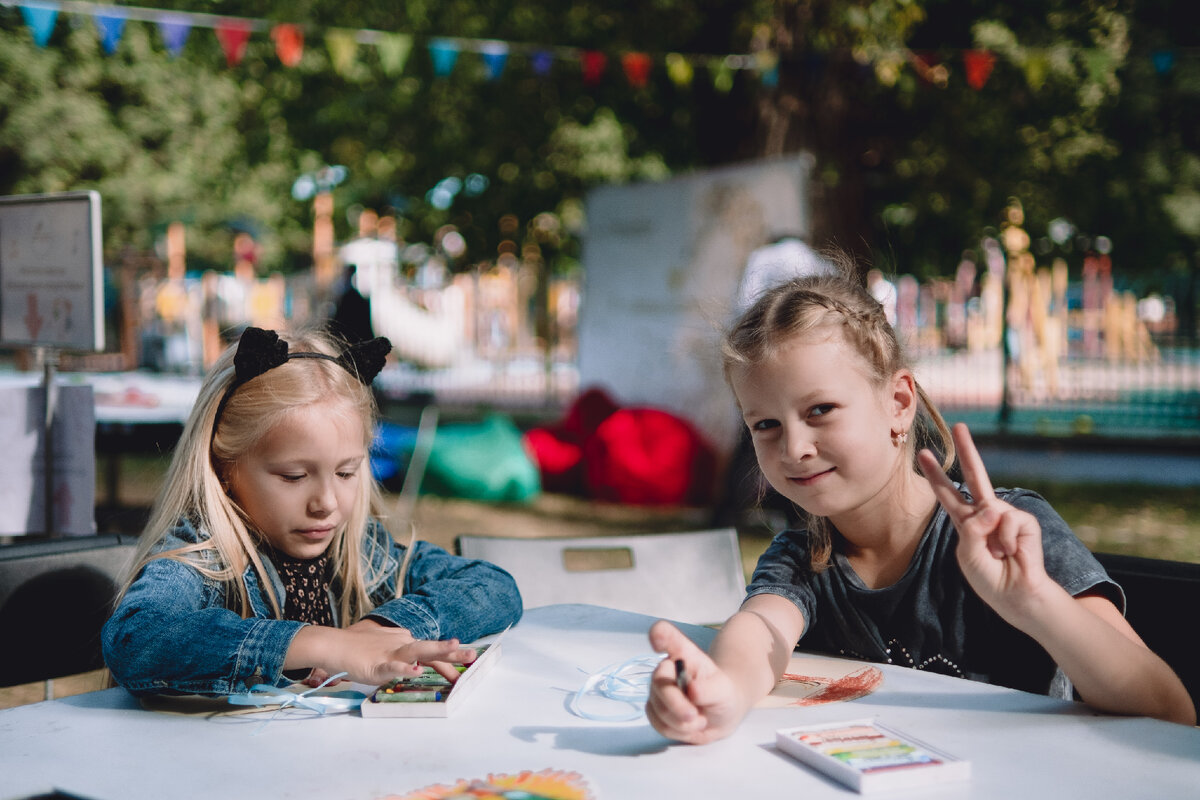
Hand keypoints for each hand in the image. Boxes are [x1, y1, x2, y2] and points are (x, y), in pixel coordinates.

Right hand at [344, 618, 476, 682]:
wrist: (335, 645)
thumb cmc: (359, 649)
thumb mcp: (385, 652)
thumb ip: (402, 659)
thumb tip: (417, 666)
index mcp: (404, 643)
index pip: (431, 652)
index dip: (449, 661)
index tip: (464, 669)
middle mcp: (401, 645)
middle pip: (430, 649)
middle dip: (453, 653)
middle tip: (473, 655)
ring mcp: (390, 653)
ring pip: (416, 651)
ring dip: (436, 649)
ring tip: (453, 646)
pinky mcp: (377, 664)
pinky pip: (392, 666)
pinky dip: (404, 669)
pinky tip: (416, 671)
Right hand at [644, 620, 749, 744]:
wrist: (720, 715)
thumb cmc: (723, 695)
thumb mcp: (724, 690)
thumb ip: (709, 690)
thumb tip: (691, 690)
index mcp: (683, 653)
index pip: (663, 634)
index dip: (658, 635)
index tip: (657, 643)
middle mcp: (665, 669)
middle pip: (658, 683)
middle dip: (676, 704)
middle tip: (694, 716)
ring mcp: (657, 690)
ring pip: (658, 709)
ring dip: (681, 722)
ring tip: (699, 719)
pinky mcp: (654, 710)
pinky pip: (658, 724)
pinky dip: (677, 731)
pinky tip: (690, 726)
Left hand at [917, 423, 1052, 624]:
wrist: (1017, 595)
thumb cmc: (989, 579)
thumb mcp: (968, 556)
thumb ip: (972, 530)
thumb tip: (991, 506)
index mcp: (965, 522)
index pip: (947, 494)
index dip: (936, 475)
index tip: (924, 454)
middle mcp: (984, 513)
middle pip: (973, 476)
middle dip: (967, 450)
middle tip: (959, 425)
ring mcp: (1004, 515)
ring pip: (991, 507)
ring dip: (993, 540)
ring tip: (1001, 556)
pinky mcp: (1024, 521)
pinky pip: (1008, 521)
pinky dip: (1007, 541)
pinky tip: (1014, 553)